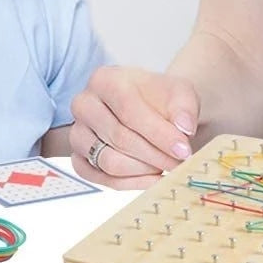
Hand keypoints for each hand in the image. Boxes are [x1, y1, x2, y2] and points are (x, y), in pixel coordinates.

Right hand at [69, 66, 199, 188]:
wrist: (150, 107)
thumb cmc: (160, 98)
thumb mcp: (180, 93)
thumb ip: (185, 107)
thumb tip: (184, 127)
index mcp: (104, 79)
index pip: (128, 109)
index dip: (158, 133)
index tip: (183, 149)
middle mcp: (84, 104)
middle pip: (119, 137)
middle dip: (155, 155)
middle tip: (179, 163)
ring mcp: (77, 133)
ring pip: (109, 162)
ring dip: (143, 170)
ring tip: (166, 166)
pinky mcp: (78, 158)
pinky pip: (101, 179)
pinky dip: (130, 183)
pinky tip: (153, 178)